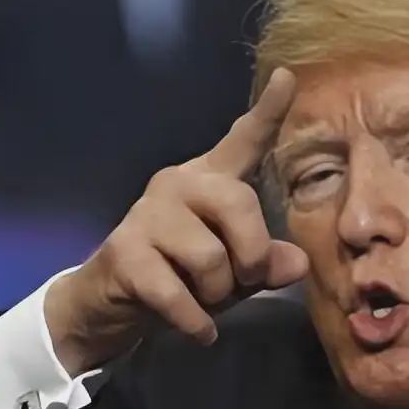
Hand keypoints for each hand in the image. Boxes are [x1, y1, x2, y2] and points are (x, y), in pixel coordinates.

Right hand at [45, 68, 306, 374]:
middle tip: (240, 283)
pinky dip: (196, 322)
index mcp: (211, 181)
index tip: (290, 77)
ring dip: (218, 296)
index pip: (243, 142)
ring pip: (212, 258)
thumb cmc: (183, 279)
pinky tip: (200, 331)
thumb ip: (267, 263)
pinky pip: (179, 294)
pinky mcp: (125, 252)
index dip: (268, 112)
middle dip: (251, 258)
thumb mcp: (236, 273)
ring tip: (204, 300)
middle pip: (240, 206)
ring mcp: (147, 215)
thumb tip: (297, 263)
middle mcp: (178, 184)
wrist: (111, 306)